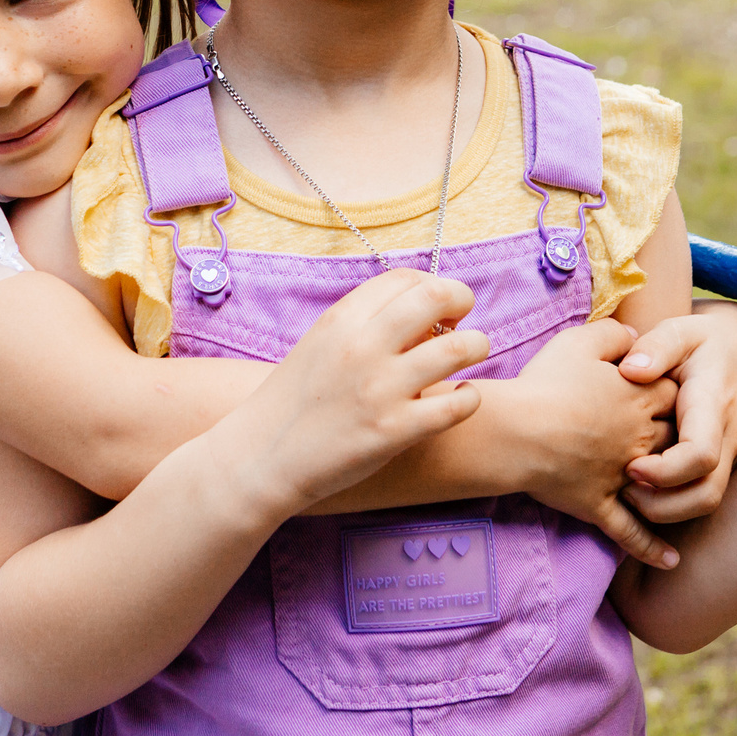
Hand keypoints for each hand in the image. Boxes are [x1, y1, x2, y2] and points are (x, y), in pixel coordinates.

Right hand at [219, 269, 491, 522]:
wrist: (260, 457)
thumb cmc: (293, 401)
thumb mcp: (321, 344)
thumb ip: (365, 325)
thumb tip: (421, 314)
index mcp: (342, 319)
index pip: (406, 278)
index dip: (431, 285)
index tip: (435, 307)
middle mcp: (363, 346)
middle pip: (439, 295)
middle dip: (462, 300)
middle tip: (461, 322)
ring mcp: (381, 388)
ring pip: (460, 347)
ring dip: (476, 346)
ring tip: (472, 355)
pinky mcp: (395, 431)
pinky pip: (458, 404)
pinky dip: (471, 397)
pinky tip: (463, 398)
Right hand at [507, 321, 681, 567]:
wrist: (516, 431)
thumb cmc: (545, 383)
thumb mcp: (579, 342)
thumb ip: (614, 333)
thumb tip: (635, 335)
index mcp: (638, 397)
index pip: (674, 392)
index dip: (670, 390)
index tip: (662, 389)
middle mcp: (638, 438)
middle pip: (674, 438)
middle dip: (677, 436)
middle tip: (673, 435)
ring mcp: (620, 476)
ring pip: (662, 485)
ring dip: (675, 488)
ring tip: (685, 494)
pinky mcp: (598, 504)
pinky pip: (630, 532)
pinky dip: (652, 548)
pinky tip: (672, 561)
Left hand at [618, 300, 736, 524]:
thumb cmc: (704, 341)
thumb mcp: (681, 329)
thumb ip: (656, 346)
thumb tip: (629, 371)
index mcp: (714, 405)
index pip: (701, 455)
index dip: (664, 472)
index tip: (629, 465)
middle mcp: (727, 437)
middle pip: (706, 495)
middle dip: (661, 506)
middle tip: (622, 489)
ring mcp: (729, 455)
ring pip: (705, 503)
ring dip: (665, 510)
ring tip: (627, 492)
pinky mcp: (721, 464)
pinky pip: (701, 495)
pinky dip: (672, 503)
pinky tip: (640, 490)